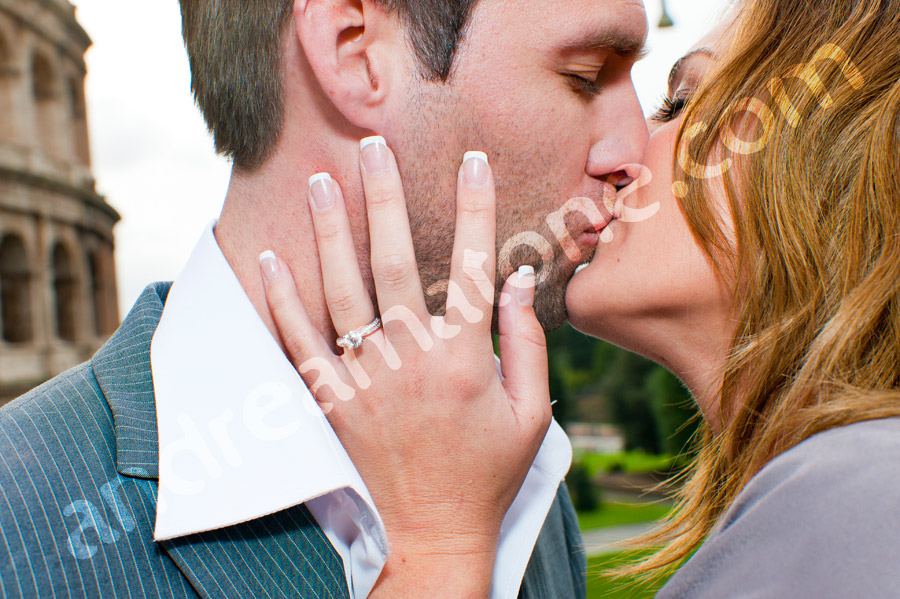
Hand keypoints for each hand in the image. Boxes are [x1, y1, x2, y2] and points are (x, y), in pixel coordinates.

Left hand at [259, 139, 551, 595]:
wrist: (435, 531)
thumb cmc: (489, 471)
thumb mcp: (531, 412)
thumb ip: (527, 341)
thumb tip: (522, 278)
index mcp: (463, 358)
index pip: (471, 266)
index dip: (475, 209)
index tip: (472, 161)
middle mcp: (408, 358)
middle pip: (392, 261)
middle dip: (382, 198)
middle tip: (371, 147)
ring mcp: (364, 378)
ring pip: (340, 291)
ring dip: (328, 232)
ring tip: (318, 182)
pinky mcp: (332, 399)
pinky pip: (299, 342)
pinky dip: (281, 299)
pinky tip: (269, 259)